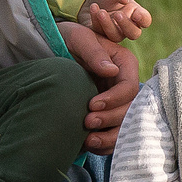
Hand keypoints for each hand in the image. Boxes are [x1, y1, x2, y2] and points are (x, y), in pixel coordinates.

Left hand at [59, 21, 141, 154]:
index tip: (92, 104)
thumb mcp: (79, 38)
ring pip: (124, 126)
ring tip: (88, 140)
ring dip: (109, 137)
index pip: (129, 87)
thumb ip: (94, 53)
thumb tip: (111, 71)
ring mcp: (116, 101)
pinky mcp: (106, 114)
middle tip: (86, 122)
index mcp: (124, 64)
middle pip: (129, 110)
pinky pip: (112, 133)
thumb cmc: (68, 38)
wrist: (52, 49)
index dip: (114, 100)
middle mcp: (123, 85)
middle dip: (110, 120)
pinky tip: (87, 144)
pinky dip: (103, 143)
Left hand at [76, 0, 153, 42]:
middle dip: (126, 25)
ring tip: (101, 12)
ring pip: (116, 36)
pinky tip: (93, 8)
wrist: (87, 1)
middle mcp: (127, 26)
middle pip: (134, 33)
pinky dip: (96, 21)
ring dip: (108, 25)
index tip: (136, 14)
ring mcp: (115, 33)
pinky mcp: (101, 37)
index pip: (145, 20)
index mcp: (135, 13)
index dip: (143, 19)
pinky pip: (101, 34)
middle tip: (117, 14)